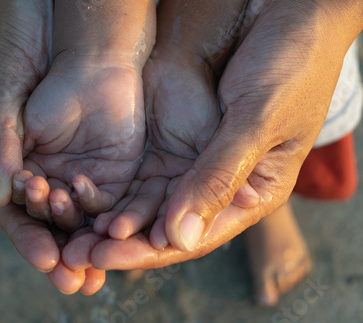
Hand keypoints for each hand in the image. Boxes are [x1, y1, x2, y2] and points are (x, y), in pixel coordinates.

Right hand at [0, 0, 105, 293]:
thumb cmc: (42, 68)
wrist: (93, 49)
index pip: (17, 215)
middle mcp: (47, 178)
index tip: (45, 259)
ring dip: (87, 245)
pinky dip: (111, 220)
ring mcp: (80, 176)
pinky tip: (114, 233)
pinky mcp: (114, 171)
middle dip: (61, 253)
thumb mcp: (9, 102)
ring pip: (82, 222)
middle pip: (50, 228)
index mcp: (16, 168)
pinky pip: (110, 204)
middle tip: (73, 281)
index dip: (28, 238)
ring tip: (94, 267)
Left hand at [77, 0, 362, 269]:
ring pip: (147, 204)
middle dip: (121, 243)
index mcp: (253, 192)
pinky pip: (139, 173)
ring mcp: (194, 163)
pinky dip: (112, 187)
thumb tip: (179, 239)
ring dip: (109, 220)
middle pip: (166, 227)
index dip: (149, 251)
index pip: (197, 235)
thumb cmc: (290, 63)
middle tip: (77, 254)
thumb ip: (218, 177)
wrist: (282, 11)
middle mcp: (220, 186)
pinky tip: (81, 195)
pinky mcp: (173, 142)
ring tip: (71, 234)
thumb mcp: (258, 120)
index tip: (107, 258)